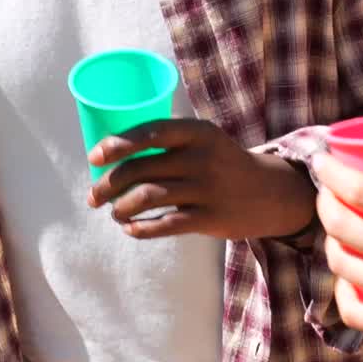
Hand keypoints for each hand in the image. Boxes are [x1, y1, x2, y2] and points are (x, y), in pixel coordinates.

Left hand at [87, 118, 314, 240]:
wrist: (269, 192)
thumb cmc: (220, 163)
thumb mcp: (203, 140)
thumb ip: (167, 144)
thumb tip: (112, 156)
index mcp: (197, 132)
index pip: (150, 132)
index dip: (118, 144)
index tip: (94, 158)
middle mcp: (202, 158)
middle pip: (142, 169)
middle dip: (109, 184)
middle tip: (94, 196)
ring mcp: (207, 189)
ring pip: (148, 197)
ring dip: (121, 208)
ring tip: (114, 213)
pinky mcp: (210, 218)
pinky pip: (165, 224)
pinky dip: (141, 228)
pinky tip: (131, 229)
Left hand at [314, 152, 362, 361]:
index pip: (359, 189)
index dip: (331, 171)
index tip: (322, 161)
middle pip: (338, 223)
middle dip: (323, 202)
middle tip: (326, 193)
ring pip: (338, 262)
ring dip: (329, 241)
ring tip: (336, 232)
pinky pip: (349, 307)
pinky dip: (341, 289)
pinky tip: (347, 279)